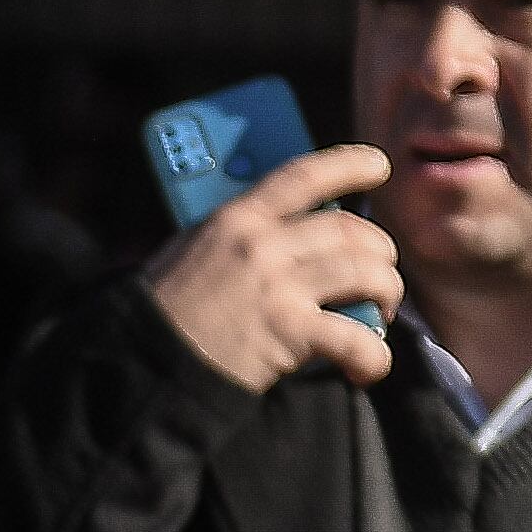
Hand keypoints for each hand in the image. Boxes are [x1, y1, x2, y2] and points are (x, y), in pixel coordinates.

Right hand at [147, 146, 406, 392]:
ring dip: (386, 295)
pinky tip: (368, 366)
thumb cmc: (165, 312)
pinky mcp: (288, 332)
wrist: (144, 362)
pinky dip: (372, 355)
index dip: (350, 166)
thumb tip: (286, 227)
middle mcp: (262, 244)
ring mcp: (278, 287)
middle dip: (378, 253)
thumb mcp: (191, 250)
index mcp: (237, 217)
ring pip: (366, 274)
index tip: (378, 166)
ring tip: (379, 314)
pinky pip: (354, 338)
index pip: (306, 175)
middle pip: (350, 231)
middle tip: (379, 273)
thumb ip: (236, 234)